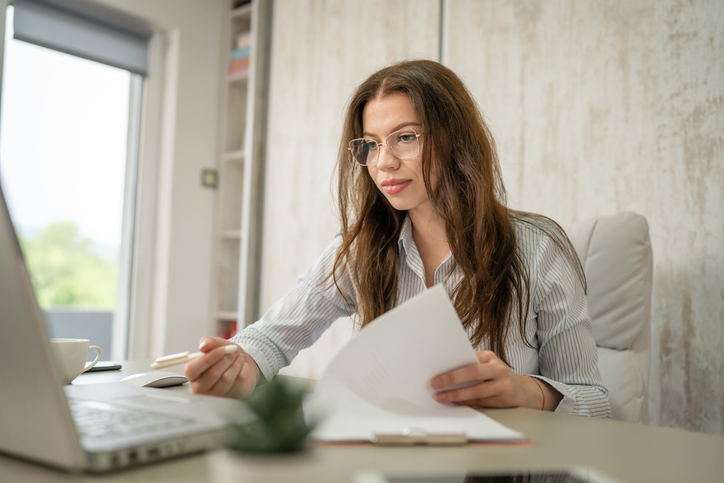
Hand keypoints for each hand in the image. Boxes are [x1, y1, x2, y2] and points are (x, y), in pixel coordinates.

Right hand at [184, 337, 260, 397]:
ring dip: (236, 363)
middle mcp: (201, 388)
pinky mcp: (232, 397)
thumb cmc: (224, 356)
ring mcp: (216, 396)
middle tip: (234, 350)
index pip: (192, 370)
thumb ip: (208, 342)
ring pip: (227, 378)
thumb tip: (203, 345)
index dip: (207, 359)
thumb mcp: (216, 344)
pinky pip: (239, 381)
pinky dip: (244, 369)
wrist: (241, 364)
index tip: (221, 350)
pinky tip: (243, 365)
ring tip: (238, 356)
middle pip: (212, 373)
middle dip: (226, 358)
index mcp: (192, 374)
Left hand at [430, 350, 556, 409]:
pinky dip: (465, 402)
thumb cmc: (497, 375)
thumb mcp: (487, 364)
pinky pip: (480, 401)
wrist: (522, 390)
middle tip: (435, 384)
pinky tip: (453, 402)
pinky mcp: (502, 399)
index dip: (453, 365)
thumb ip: (470, 364)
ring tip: (440, 397)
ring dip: (456, 395)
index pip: (469, 358)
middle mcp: (497, 369)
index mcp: (490, 357)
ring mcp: (502, 385)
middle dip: (452, 379)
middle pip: (473, 373)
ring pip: (476, 391)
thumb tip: (443, 370)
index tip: (435, 370)